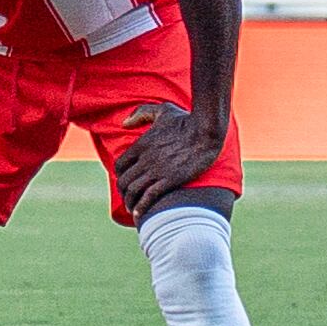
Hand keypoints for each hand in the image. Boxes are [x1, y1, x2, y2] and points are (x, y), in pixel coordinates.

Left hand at [110, 101, 226, 220]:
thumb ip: (140, 113)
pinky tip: (139, 215)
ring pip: (134, 191)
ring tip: (133, 210)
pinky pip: (149, 197)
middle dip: (124, 192)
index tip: (125, 182)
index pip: (120, 166)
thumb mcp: (161, 110)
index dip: (120, 176)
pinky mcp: (170, 179)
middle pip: (124, 181)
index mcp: (141, 145)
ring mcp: (157, 170)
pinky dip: (141, 207)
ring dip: (131, 203)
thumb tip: (124, 123)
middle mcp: (145, 159)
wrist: (206, 130)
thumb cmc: (186, 120)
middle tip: (129, 199)